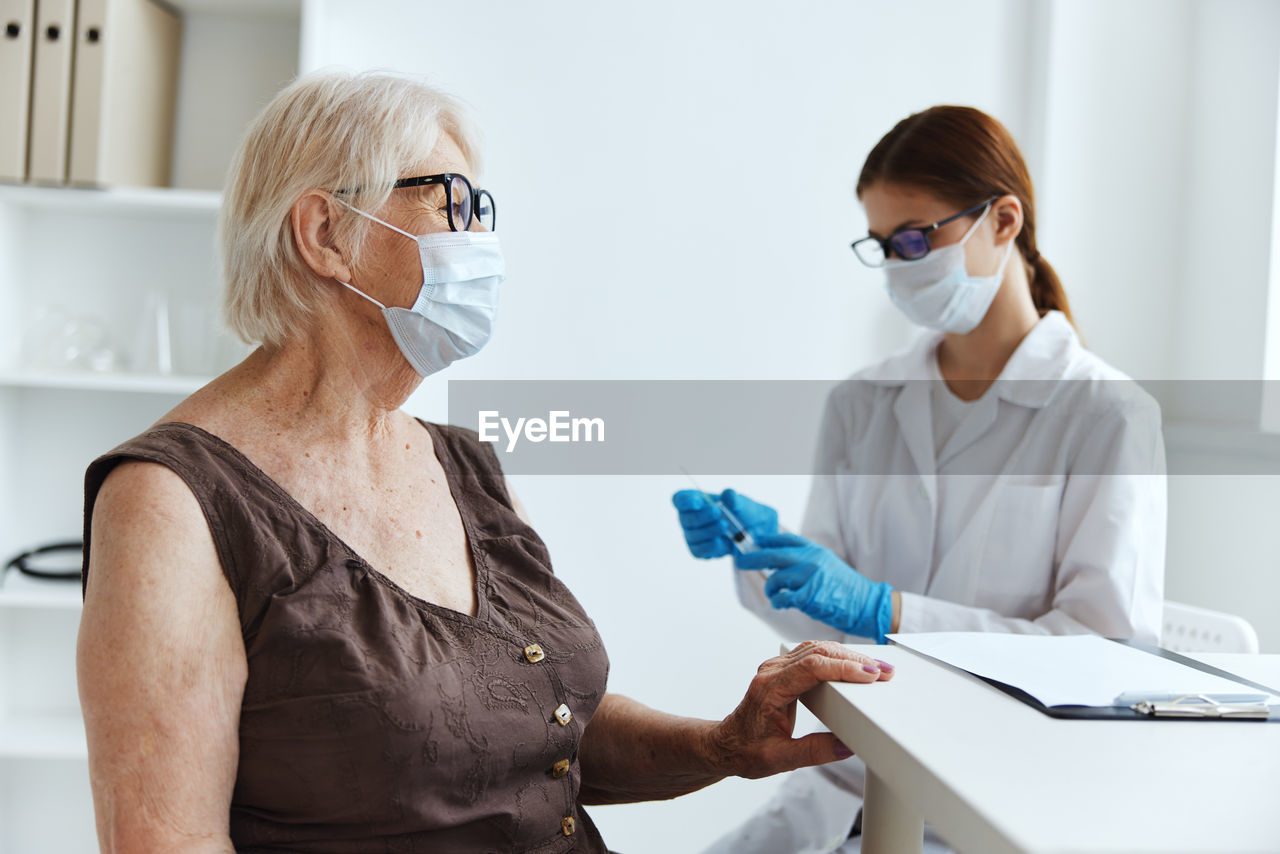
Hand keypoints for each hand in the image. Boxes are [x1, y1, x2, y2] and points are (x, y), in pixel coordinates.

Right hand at [671, 489, 777, 557]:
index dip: (685, 501)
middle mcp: (689, 518)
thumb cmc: (740, 512)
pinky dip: (712, 547)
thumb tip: (728, 494)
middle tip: (717, 512)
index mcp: (694, 500)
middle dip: (702, 516)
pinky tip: (724, 542)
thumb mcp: (741, 503)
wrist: (752, 531)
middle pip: (685, 518)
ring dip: (709, 531)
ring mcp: (693, 535)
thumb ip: (734, 498)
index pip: (680, 499)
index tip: (698, 502)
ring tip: (725, 526)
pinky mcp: (699, 550)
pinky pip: (699, 551)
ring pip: (693, 536)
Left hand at [704, 641, 893, 778]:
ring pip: (816, 648)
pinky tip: (854, 663)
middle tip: (885, 672)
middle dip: (854, 659)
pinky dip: (836, 656)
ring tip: (877, 669)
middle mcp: (772, 672)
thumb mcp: (780, 760)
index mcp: (769, 689)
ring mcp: (776, 668)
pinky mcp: (783, 670)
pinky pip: (812, 654)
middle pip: (817, 652)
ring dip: (847, 655)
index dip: (844, 668)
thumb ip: (814, 752)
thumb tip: (848, 746)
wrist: (725, 745)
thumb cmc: (746, 751)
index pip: (811, 668)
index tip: (871, 675)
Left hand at [735, 533, 894, 642]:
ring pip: (776, 579)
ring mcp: (810, 577)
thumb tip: (776, 560)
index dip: (767, 539)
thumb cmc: (845, 588)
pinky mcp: (809, 597)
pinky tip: (781, 604)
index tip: (755, 541)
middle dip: (753, 558)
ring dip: (770, 588)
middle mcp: (812, 560)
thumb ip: (805, 559)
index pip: (785, 539)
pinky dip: (778, 602)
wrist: (866, 605)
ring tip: (774, 595)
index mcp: (815, 550)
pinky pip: (783, 598)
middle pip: (773, 555)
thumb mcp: (827, 564)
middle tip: (741, 562)